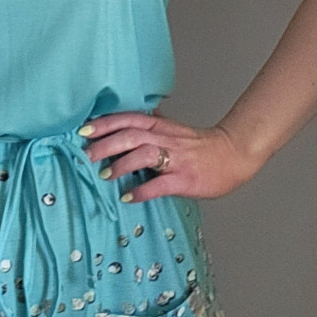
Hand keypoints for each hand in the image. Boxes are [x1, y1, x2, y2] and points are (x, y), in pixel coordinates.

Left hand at [80, 108, 260, 201]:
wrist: (233, 154)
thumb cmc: (199, 146)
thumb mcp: (171, 130)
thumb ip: (148, 127)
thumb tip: (121, 124)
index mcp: (160, 126)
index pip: (128, 119)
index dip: (105, 123)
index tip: (84, 130)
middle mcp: (166, 139)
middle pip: (131, 135)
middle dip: (106, 144)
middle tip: (87, 155)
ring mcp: (176, 159)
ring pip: (145, 154)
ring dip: (122, 164)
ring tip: (105, 175)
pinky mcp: (185, 179)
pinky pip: (161, 184)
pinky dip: (142, 190)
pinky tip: (128, 196)